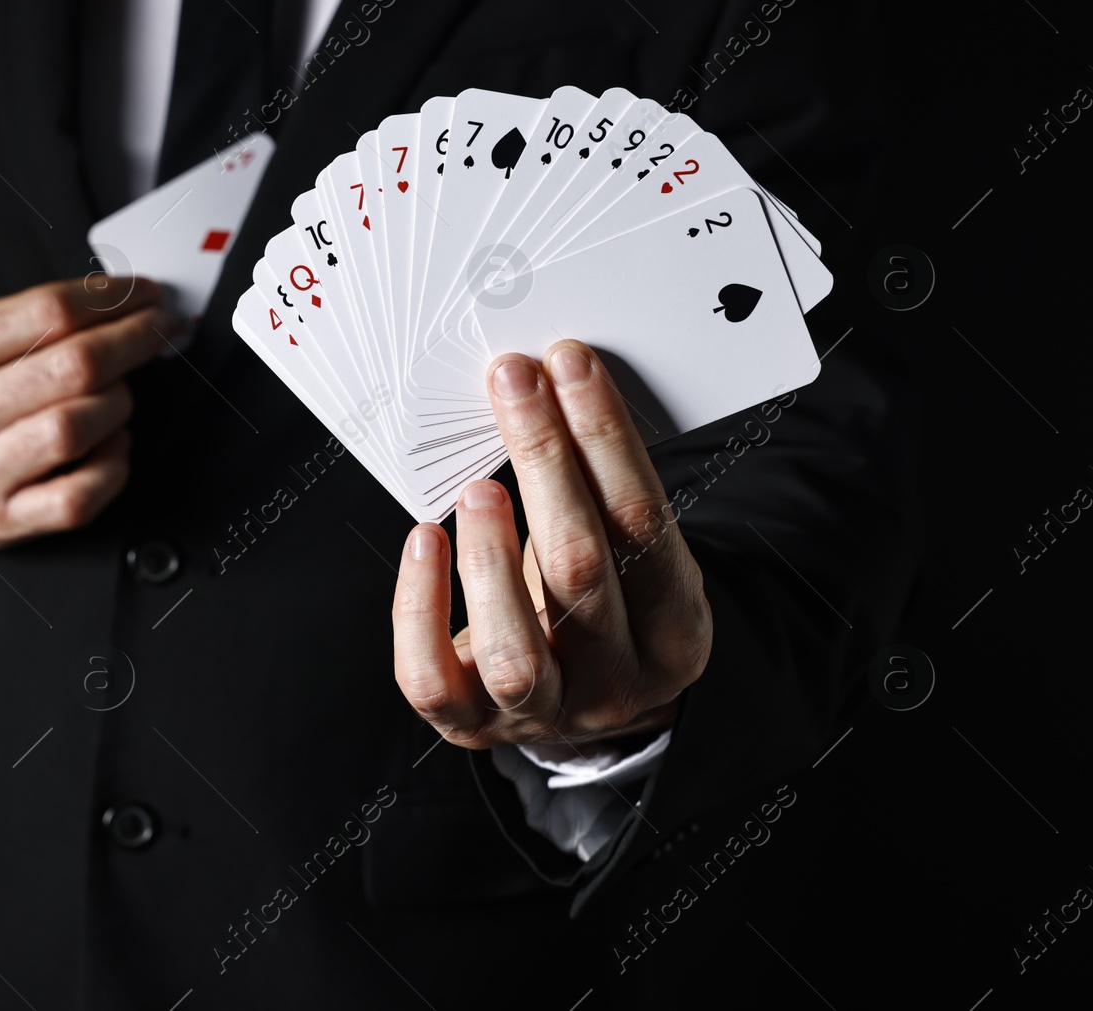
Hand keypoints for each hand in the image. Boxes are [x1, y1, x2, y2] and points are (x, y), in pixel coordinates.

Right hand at [0, 276, 176, 548]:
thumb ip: (17, 322)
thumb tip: (109, 302)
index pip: (46, 313)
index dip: (111, 298)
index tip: (142, 293)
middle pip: (73, 367)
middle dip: (134, 340)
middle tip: (158, 329)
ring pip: (77, 428)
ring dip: (119, 401)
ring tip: (118, 391)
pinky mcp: (4, 521)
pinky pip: (78, 498)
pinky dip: (113, 467)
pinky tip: (112, 444)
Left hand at [392, 340, 711, 748]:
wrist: (582, 703)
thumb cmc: (601, 604)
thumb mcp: (630, 560)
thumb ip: (600, 497)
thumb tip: (549, 385)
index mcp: (675, 631)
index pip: (643, 523)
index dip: (604, 439)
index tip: (568, 365)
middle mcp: (614, 681)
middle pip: (579, 571)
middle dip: (545, 463)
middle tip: (514, 385)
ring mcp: (540, 711)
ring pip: (513, 650)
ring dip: (488, 555)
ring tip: (478, 487)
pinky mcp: (469, 726)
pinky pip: (431, 679)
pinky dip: (418, 607)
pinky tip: (422, 539)